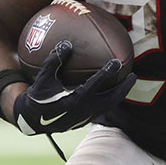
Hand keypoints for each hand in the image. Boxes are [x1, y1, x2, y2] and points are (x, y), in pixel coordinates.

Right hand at [13, 41, 135, 134]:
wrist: (32, 121)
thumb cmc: (37, 97)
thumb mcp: (42, 78)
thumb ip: (54, 60)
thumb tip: (67, 43)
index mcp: (75, 99)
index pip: (96, 84)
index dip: (107, 73)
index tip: (117, 62)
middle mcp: (84, 110)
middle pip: (110, 99)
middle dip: (123, 88)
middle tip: (133, 76)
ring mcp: (85, 118)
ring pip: (108, 106)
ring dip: (118, 94)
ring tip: (127, 83)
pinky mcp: (84, 121)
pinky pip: (101, 109)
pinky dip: (108, 99)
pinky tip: (110, 91)